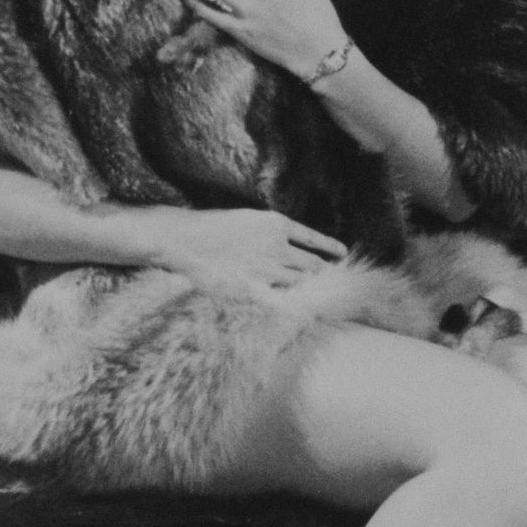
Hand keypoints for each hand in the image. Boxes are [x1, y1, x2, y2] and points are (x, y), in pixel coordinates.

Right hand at [148, 205, 347, 296]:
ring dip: (306, 286)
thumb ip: (268, 234)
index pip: (314, 238)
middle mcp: (278, 246)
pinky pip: (280, 298)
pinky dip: (288, 301)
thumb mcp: (244, 220)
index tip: (342, 253)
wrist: (184, 240)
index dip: (330, 247)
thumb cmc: (208, 227)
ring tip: (312, 291)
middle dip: (322, 271)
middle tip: (328, 278)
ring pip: (299, 281)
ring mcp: (267, 269)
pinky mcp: (255, 289)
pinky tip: (294, 307)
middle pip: (312, 264)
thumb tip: (285, 248)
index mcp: (275, 223)